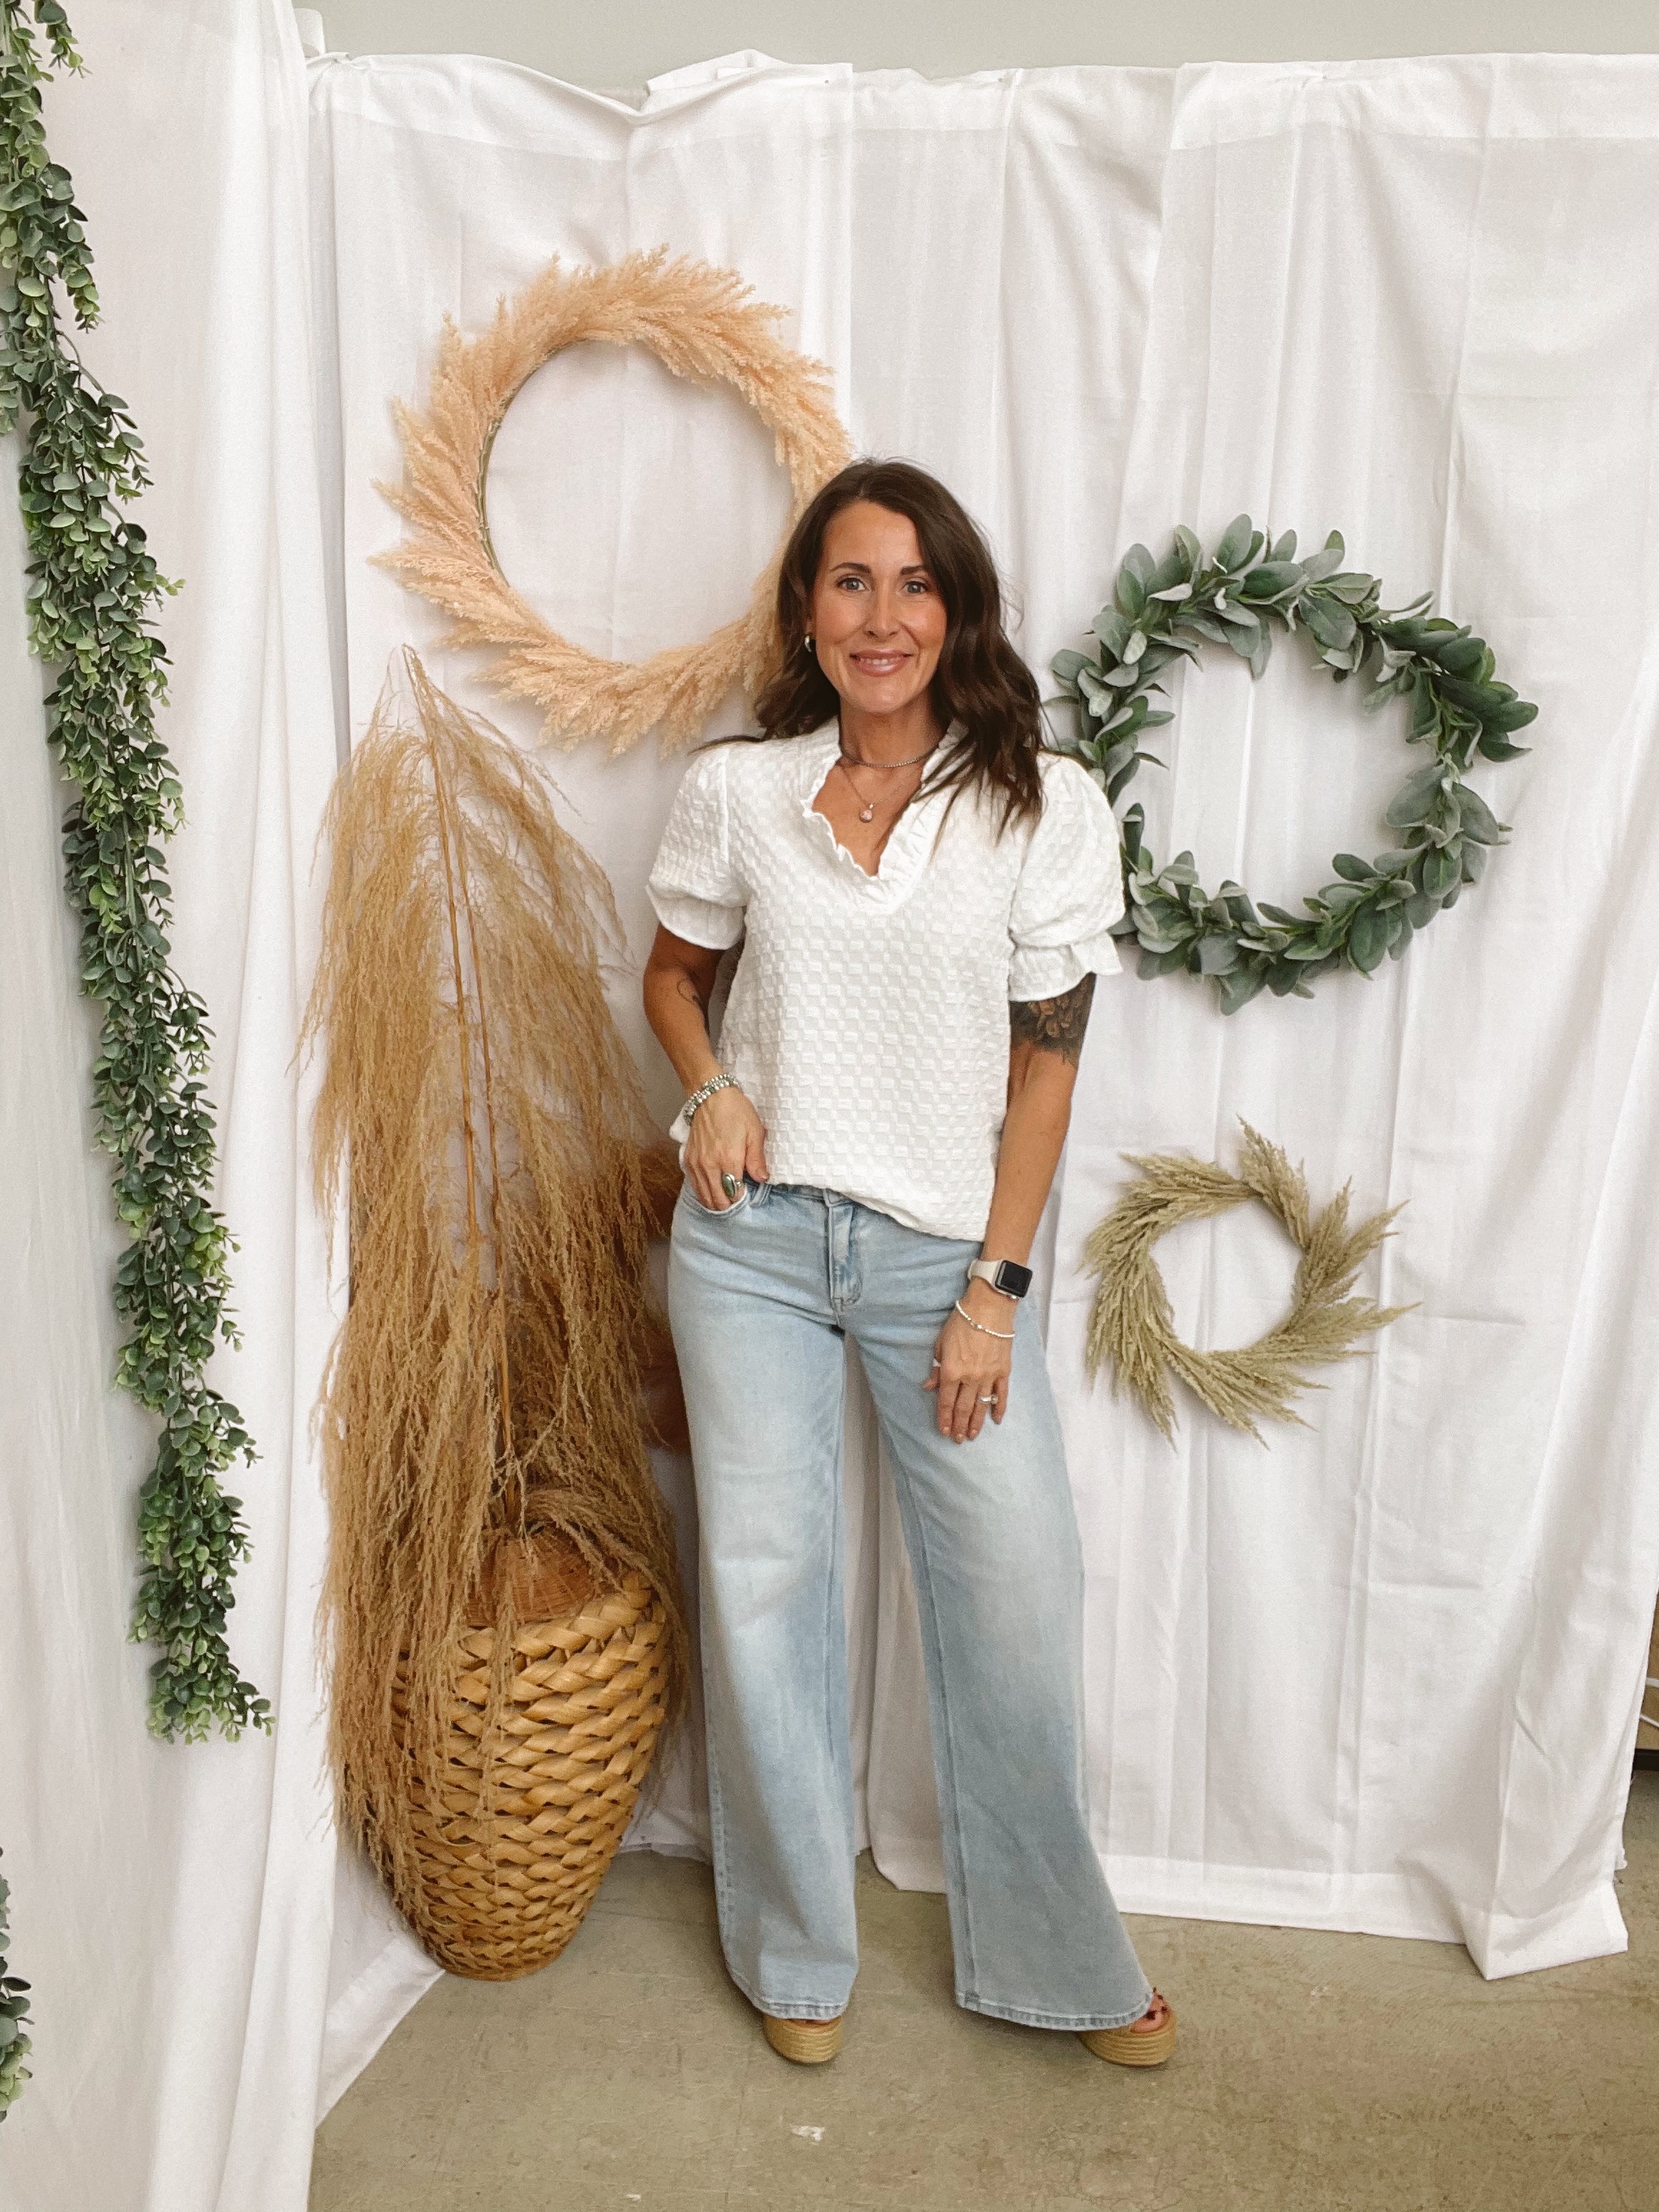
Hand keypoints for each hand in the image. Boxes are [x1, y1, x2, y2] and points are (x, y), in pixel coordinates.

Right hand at [683, 1084, 768, 1208]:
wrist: (710, 1095)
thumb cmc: (735, 1110)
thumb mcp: (755, 1131)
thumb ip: (757, 1159)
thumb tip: (761, 1178)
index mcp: (729, 1159)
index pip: (735, 1193)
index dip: (742, 1198)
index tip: (748, 1194)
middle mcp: (710, 1165)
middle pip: (718, 1200)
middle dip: (729, 1204)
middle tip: (738, 1198)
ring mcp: (697, 1164)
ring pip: (705, 1196)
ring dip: (716, 1201)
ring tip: (726, 1197)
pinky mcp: (688, 1160)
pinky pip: (695, 1185)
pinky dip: (704, 1192)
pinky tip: (713, 1189)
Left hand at [924, 1278, 1014, 1441]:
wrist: (988, 1309)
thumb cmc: (961, 1323)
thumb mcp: (941, 1344)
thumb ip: (936, 1368)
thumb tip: (929, 1386)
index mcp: (951, 1371)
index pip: (945, 1401)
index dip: (943, 1418)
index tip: (943, 1431)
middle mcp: (970, 1378)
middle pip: (962, 1408)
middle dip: (958, 1425)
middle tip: (957, 1439)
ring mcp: (988, 1376)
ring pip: (981, 1406)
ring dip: (976, 1422)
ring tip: (971, 1435)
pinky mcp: (1003, 1371)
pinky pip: (1001, 1395)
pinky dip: (999, 1408)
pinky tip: (997, 1420)